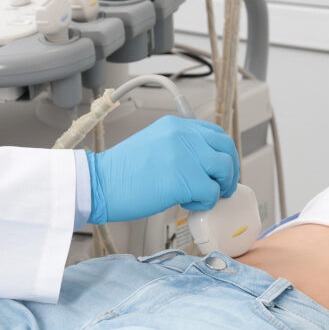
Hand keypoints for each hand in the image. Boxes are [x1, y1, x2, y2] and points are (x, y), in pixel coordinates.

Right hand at [86, 116, 239, 223]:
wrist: (99, 183)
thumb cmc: (121, 172)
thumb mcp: (153, 144)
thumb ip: (179, 147)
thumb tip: (205, 164)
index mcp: (175, 125)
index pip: (216, 134)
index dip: (224, 154)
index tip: (220, 170)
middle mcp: (183, 135)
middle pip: (226, 149)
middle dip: (229, 172)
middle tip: (222, 187)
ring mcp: (185, 155)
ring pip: (224, 170)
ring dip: (219, 188)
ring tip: (200, 197)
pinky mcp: (184, 179)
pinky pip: (211, 193)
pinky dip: (203, 203)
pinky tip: (185, 204)